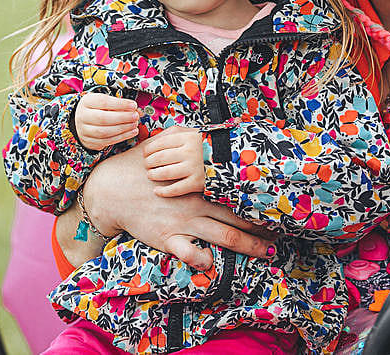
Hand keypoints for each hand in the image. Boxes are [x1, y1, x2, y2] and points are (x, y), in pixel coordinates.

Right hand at [74, 93, 138, 150]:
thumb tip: (136, 109)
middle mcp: (82, 116)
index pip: (103, 102)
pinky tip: (132, 132)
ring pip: (104, 132)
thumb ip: (120, 104)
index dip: (120, 104)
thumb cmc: (98, 109)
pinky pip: (106, 141)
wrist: (84, 122)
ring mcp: (84, 131)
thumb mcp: (106, 102)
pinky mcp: (89, 142)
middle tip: (135, 116)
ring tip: (134, 124)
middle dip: (122, 118)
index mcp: (86, 102)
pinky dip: (122, 137)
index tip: (133, 105)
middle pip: (103, 118)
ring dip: (123, 128)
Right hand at [79, 142, 274, 268]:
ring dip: (248, 246)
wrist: (110, 190)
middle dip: (261, 229)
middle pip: (237, 218)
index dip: (257, 201)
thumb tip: (195, 125)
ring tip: (266, 252)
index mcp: (199, 184)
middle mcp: (197, 204)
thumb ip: (182, 136)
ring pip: (223, 236)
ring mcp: (183, 222)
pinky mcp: (167, 238)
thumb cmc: (138, 168)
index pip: (235, 193)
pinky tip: (214, 264)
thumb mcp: (162, 146)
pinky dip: (203, 259)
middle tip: (280, 235)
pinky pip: (189, 252)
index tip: (274, 207)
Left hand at [143, 125, 204, 196]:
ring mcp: (194, 168)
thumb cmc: (208, 144)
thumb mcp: (193, 132)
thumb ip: (173, 133)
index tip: (146, 153)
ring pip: (165, 173)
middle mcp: (190, 152)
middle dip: (149, 162)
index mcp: (187, 138)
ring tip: (151, 175)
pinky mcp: (197, 183)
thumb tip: (153, 139)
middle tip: (147, 165)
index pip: (159, 143)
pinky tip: (157, 191)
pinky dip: (164, 192)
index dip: (148, 149)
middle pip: (160, 158)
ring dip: (153, 175)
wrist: (232, 157)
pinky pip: (175, 189)